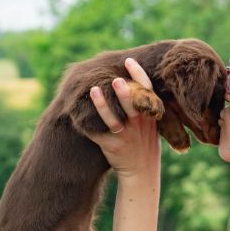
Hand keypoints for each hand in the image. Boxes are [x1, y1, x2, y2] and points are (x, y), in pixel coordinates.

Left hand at [88, 57, 160, 179]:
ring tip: (94, 90)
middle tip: (116, 79)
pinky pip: (98, 134)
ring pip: (112, 120)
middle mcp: (139, 125)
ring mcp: (125, 137)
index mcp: (150, 115)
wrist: (142, 170)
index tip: (129, 60)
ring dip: (102, 105)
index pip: (147, 92)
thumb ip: (143, 104)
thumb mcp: (151, 122)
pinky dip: (88, 125)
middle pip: (132, 106)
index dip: (139, 75)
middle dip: (124, 93)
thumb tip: (130, 77)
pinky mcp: (112, 147)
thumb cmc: (144, 140)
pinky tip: (78, 114)